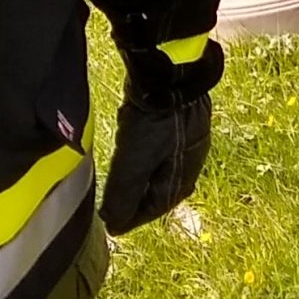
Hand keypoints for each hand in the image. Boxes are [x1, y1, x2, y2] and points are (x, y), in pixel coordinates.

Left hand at [100, 44, 219, 234]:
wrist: (173, 73)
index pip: (152, 211)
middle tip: (112, 204)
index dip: (128, 218)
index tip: (108, 223)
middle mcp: (190, 166)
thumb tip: (113, 226)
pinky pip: (161, 151)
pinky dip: (145, 158)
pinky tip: (135, 150)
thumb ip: (122, 197)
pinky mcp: (182, 124)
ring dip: (140, 178)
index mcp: (181, 181)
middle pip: (158, 192)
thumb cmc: (154, 122)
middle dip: (135, 200)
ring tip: (120, 179)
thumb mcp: (133, 164)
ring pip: (160, 171)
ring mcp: (189, 143)